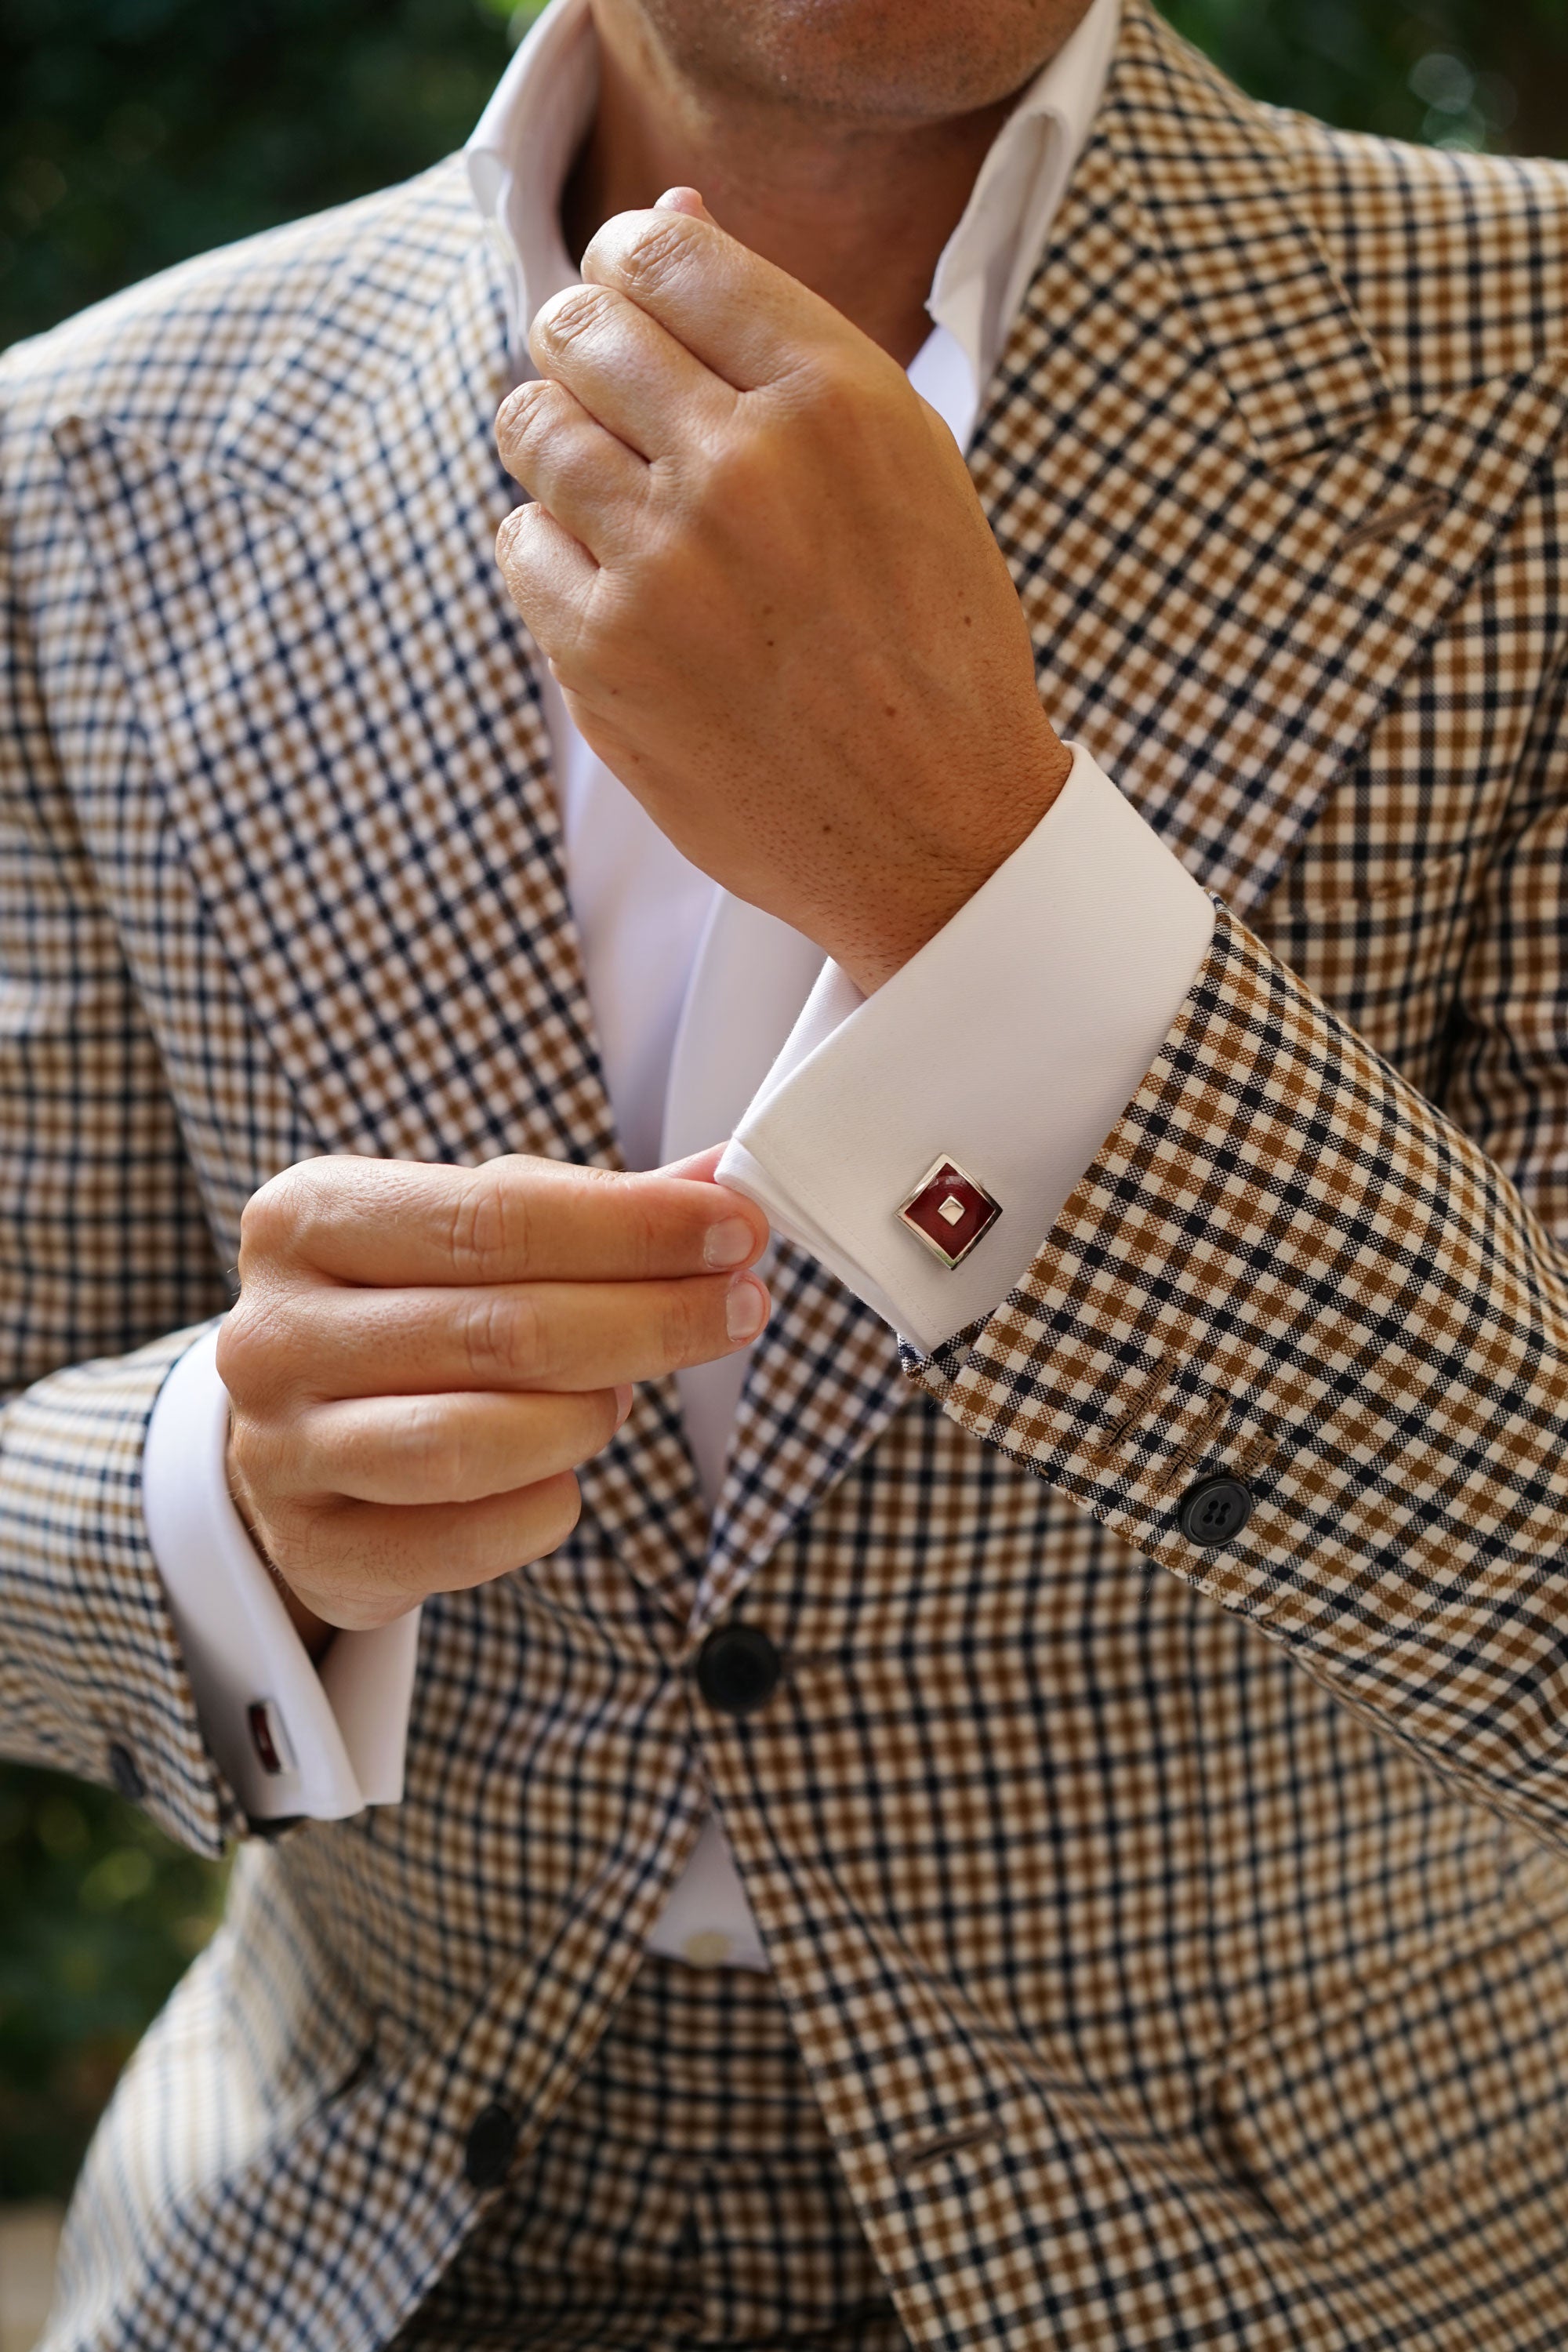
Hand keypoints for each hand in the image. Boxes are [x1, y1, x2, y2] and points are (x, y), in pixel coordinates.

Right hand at [216, 1151, 770, 1646]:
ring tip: (621, 1396)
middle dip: (648, 1318)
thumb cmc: (409, 1311)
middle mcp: (273, 1332)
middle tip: (738, 1309)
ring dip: (585, 1417)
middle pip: (499, 1330)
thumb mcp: (474, 1232)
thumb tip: (724, 1181)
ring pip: (475, 1441)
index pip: (492, 1216)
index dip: (633, 1228)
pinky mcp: (314, 1552)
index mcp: (306, 1219)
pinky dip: (546, 1504)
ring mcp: (280, 1450)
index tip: (736, 1230)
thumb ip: (592, 1208)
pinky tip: (563, 1475)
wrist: (300, 1434)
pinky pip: (470, 1537)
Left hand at [493, 191, 1071, 995]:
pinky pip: (519, 547)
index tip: (633, 305)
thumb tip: (668, 210)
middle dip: (582, 350)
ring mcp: (663, 565)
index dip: (628, 265)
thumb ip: (779, 336)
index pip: (662, 251)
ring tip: (620, 501)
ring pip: (530, 430)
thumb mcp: (900, 460)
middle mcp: (743, 466)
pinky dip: (554, 558)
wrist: (938, 831)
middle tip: (617, 402)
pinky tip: (625, 594)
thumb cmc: (928, 637)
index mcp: (834, 396)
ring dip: (559, 450)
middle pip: (578, 327)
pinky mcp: (602, 658)